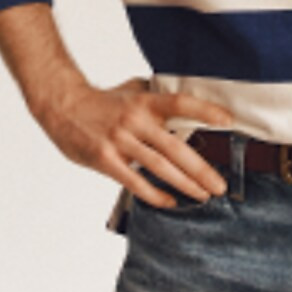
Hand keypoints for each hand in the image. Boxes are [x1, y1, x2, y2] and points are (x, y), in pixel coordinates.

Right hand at [31, 77, 234, 208]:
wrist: (63, 107)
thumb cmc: (103, 101)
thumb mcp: (132, 90)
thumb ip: (157, 97)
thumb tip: (187, 103)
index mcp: (145, 101)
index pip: (180, 103)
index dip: (204, 110)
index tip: (228, 120)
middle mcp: (135, 120)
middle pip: (175, 147)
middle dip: (201, 169)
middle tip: (221, 185)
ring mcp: (120, 141)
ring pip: (159, 167)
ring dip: (184, 184)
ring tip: (203, 195)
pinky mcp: (106, 159)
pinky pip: (135, 181)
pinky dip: (155, 194)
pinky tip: (170, 201)